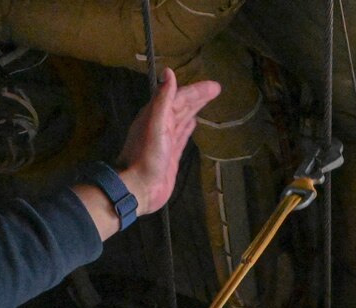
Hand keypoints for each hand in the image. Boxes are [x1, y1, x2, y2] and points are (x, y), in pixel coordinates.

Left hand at [117, 68, 220, 213]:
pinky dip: (188, 127)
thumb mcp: (155, 124)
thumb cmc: (146, 157)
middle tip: (216, 89)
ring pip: (183, 119)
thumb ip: (163, 99)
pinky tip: (194, 123)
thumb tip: (169, 72)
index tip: (214, 86)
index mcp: (156, 115)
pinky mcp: (171, 155)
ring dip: (195, 109)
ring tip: (207, 100)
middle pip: (182, 106)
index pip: (179, 97)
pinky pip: (182, 136)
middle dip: (198, 96)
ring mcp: (166, 140)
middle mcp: (161, 124)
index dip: (196, 90)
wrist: (139, 187)